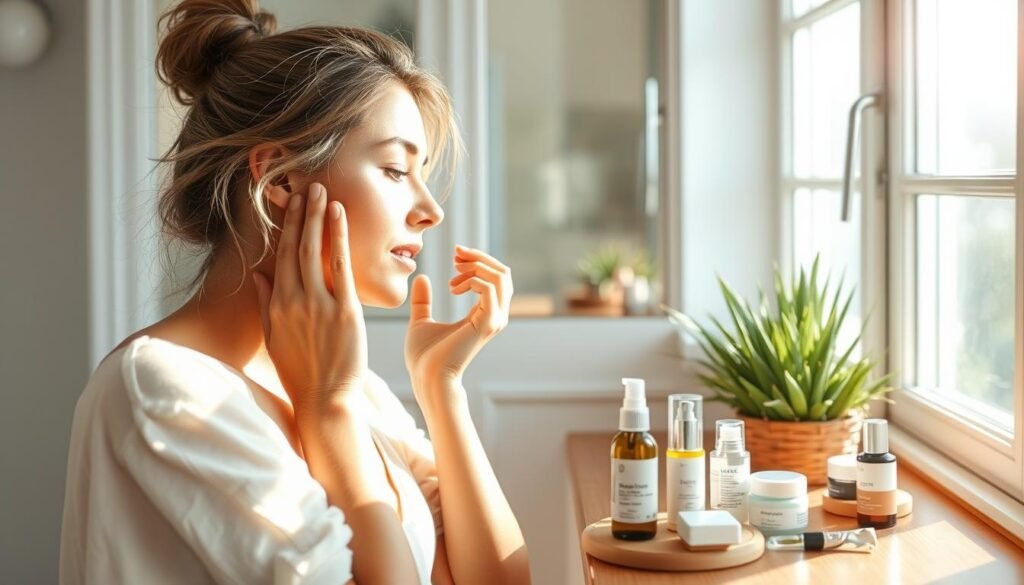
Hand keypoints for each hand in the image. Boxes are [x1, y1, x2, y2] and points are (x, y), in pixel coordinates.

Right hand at [252, 182, 367, 411]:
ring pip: (316, 251)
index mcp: (277, 305)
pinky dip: (340, 238)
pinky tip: (341, 216)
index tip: (289, 202)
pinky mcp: (344, 312)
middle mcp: (294, 300)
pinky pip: (340, 267)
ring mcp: (318, 305)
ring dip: (318, 217)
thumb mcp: (275, 338)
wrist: (324, 401)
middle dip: (301, 213)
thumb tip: (260, 276)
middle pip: (296, 247)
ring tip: (323, 191)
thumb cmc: (302, 373)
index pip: (280, 256)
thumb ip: (267, 304)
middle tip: (308, 185)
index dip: (285, 226)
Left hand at [404, 245, 512, 406]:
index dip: (478, 261)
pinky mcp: (487, 323)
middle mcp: (494, 316)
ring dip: (477, 265)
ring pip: (501, 277)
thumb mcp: (421, 321)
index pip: (496, 278)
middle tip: (456, 255)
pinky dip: (473, 279)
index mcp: (483, 314)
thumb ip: (423, 301)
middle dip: (479, 257)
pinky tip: (453, 287)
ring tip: (455, 271)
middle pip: (503, 273)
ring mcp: (493, 319)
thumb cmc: (424, 357)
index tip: (455, 256)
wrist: (427, 378)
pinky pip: (490, 288)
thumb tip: (422, 278)